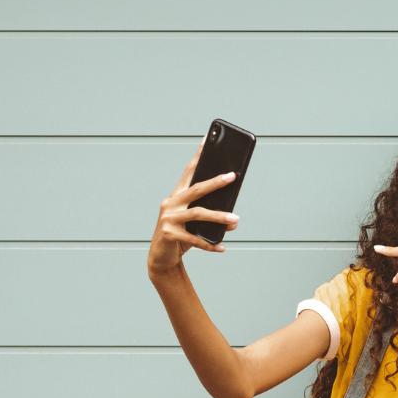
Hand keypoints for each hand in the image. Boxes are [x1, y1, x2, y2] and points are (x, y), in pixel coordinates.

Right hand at [148, 141, 238, 273]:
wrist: (161, 258)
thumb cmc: (181, 236)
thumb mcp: (198, 226)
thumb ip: (215, 221)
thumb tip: (234, 221)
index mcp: (177, 196)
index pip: (189, 172)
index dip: (198, 156)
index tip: (207, 139)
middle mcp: (171, 203)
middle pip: (196, 189)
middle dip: (215, 182)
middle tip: (232, 176)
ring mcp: (168, 218)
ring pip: (197, 213)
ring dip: (219, 216)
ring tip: (236, 219)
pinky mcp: (169, 234)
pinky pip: (195, 239)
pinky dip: (210, 244)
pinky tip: (222, 248)